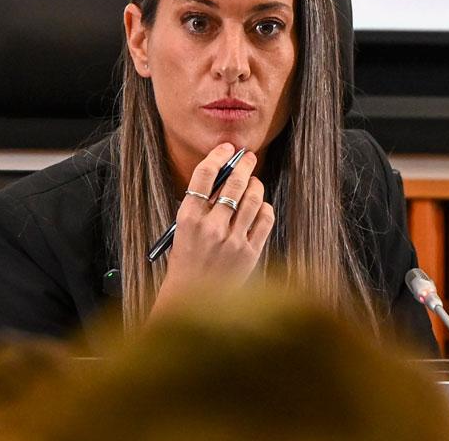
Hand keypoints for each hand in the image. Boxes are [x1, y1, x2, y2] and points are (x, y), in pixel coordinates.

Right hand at [152, 144, 274, 314]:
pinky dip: (264, 207)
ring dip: (255, 184)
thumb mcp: (184, 230)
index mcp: (188, 219)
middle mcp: (211, 227)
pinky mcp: (250, 253)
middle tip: (248, 157)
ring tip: (254, 182)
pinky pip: (265, 218)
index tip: (226, 148)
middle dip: (244, 164)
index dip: (217, 156)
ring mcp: (232, 241)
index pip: (204, 176)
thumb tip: (225, 176)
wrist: (192, 301)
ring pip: (252, 198)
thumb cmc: (187, 261)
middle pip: (233, 183)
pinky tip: (259, 206)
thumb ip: (201, 205)